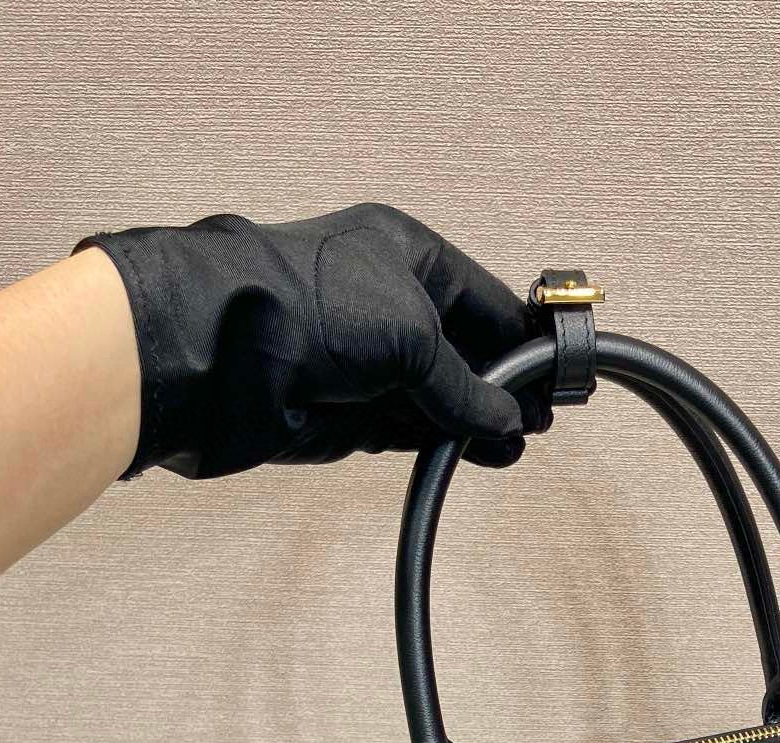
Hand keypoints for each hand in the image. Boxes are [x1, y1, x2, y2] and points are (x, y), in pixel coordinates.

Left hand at [77, 205, 546, 479]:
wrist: (221, 352)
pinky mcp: (343, 411)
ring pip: (437, 395)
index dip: (522, 337)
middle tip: (543, 418)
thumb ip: (465, 385)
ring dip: (477, 419)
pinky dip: (442, 440)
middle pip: (462, 349)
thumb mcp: (412, 335)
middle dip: (503, 384)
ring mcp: (363, 359)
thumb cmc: (306, 305)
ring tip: (516, 444)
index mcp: (403, 253)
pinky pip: (407, 428)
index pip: (482, 297)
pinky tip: (479, 452)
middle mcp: (384, 301)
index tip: (558, 373)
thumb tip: (505, 420)